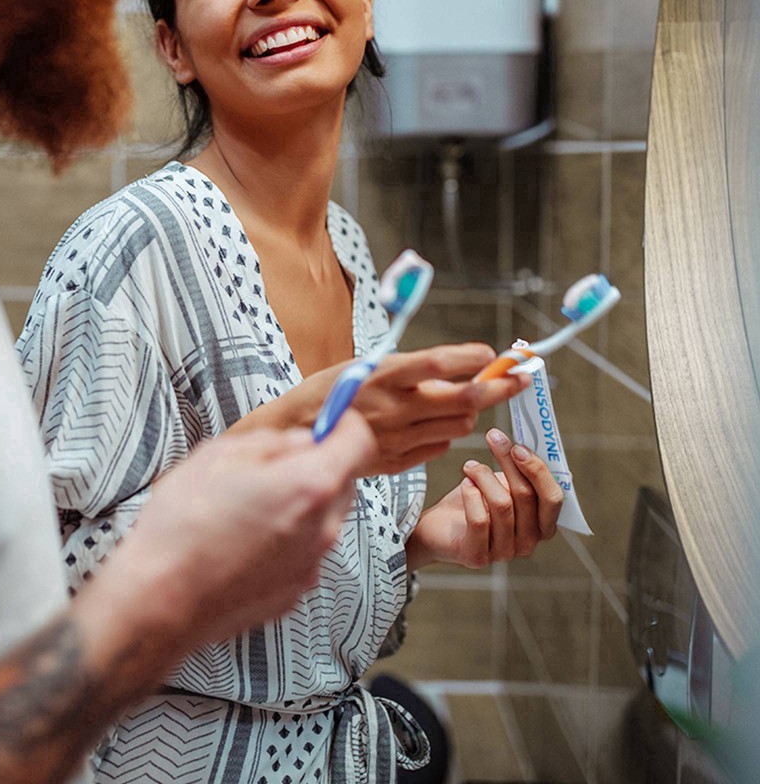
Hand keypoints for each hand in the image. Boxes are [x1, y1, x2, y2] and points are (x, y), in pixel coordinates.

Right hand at [89, 410, 375, 654]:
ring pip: (323, 518)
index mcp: (310, 485)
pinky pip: (304, 551)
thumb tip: (301, 442)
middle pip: (344, 482)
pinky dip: (286, 539)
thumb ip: (272, 442)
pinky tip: (243, 541)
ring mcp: (311, 566)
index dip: (344, 424)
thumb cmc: (183, 525)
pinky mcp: (295, 592)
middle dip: (319, 466)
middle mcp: (323, 528)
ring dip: (301, 505)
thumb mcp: (219, 455)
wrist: (160, 600)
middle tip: (273, 465)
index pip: (360, 442)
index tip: (327, 420)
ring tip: (248, 507)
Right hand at [236, 344, 529, 473]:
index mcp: (384, 376)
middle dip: (499, 387)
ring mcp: (397, 438)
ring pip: (458, 425)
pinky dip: (446, 432)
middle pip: (463, 400)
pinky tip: (435, 423)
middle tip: (522, 376)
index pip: (438, 363)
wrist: (294, 434)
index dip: (472, 359)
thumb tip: (456, 367)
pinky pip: (438, 446)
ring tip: (469, 399)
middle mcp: (394, 408)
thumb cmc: (329, 390)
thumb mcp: (364, 365)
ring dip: (471, 410)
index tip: (496, 354)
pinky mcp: (396, 461)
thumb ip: (407, 368)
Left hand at [406, 428, 562, 568]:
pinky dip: (471, 494)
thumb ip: (518, 472)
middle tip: (492, 437)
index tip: (518, 446)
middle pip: (526, 496)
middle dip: (508, 461)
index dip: (538, 470)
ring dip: (483, 476)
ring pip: (502, 505)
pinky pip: (480, 520)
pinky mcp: (478, 556)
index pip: (553, 498)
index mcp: (542, 525)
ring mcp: (505, 552)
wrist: (439, 528)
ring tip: (469, 466)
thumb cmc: (475, 501)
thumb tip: (522, 445)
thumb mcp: (501, 484)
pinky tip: (464, 483)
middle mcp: (528, 543)